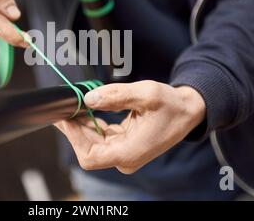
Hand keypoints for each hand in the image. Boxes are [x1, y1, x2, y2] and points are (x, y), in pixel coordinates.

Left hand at [55, 80, 205, 173]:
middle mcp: (125, 158)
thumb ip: (116, 96)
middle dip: (74, 129)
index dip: (74, 138)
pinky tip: (86, 110)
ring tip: (73, 106)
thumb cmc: (171, 105)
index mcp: (130, 153)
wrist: (188, 111)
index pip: (90, 156)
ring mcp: (124, 153)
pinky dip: (91, 125)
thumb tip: (88, 98)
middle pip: (89, 150)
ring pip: (93, 144)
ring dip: (81, 126)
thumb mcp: (145, 94)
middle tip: (65, 107)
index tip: (66, 118)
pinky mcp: (124, 145)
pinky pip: (101, 138)